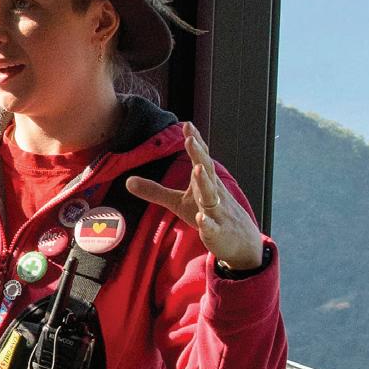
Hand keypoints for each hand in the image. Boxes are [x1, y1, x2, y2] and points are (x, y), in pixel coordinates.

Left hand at [127, 126, 263, 272]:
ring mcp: (218, 213)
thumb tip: (127, 181)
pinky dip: (207, 223)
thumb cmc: (209, 217)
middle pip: (207, 172)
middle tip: (191, 139)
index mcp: (205, 183)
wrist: (242, 243)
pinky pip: (212, 228)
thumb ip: (155, 191)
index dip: (195, 143)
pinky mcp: (218, 233)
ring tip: (198, 168)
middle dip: (199, 155)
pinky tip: (202, 220)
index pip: (201, 159)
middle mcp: (214, 194)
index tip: (187, 125)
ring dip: (204, 183)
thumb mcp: (179, 203)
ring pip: (212, 197)